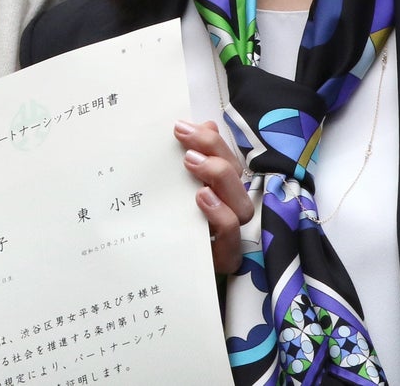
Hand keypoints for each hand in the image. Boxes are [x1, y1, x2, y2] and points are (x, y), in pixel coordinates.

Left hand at [175, 120, 255, 274]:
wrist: (158, 276)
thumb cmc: (168, 231)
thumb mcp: (173, 192)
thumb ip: (189, 160)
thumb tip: (204, 124)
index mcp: (221, 190)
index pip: (226, 158)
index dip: (209, 139)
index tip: (179, 127)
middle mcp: (231, 210)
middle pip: (236, 176)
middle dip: (214, 153)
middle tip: (184, 145)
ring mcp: (231, 237)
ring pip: (241, 206)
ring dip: (219, 179)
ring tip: (192, 165)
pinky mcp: (222, 260)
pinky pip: (232, 240)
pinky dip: (220, 215)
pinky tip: (201, 199)